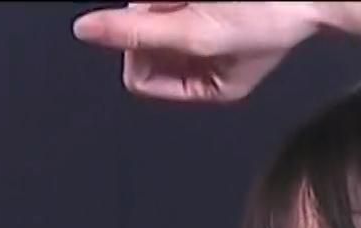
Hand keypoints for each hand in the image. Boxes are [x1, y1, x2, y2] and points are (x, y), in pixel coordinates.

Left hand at [73, 2, 324, 103]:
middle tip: (186, 5)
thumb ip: (138, 32)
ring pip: (149, 13)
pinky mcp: (197, 5)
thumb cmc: (273, 15)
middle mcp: (198, 58)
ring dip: (163, 0)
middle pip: (140, 42)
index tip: (162, 27)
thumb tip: (86, 30)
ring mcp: (198, 25)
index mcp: (205, 85)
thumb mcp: (198, 32)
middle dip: (155, 16)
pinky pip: (164, 4)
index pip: (138, 78)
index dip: (141, 49)